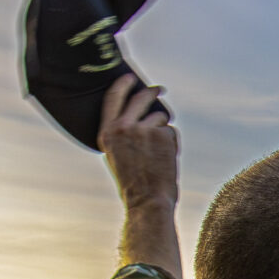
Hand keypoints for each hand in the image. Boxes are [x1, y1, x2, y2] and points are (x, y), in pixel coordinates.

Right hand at [97, 75, 184, 278]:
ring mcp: (143, 129)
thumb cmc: (132, 182)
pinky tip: (166, 159)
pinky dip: (172, 143)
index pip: (113, 98)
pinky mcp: (162, 134)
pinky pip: (171, 131)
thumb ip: (121, 133)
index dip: (122, 84)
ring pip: (160, 117)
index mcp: (106, 133)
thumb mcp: (116, 155)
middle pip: (141, 98)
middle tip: (159, 89)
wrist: (147, 201)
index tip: (130, 78)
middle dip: (152, 91)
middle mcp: (122, 127)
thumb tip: (138, 113)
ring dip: (163, 131)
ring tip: (158, 154)